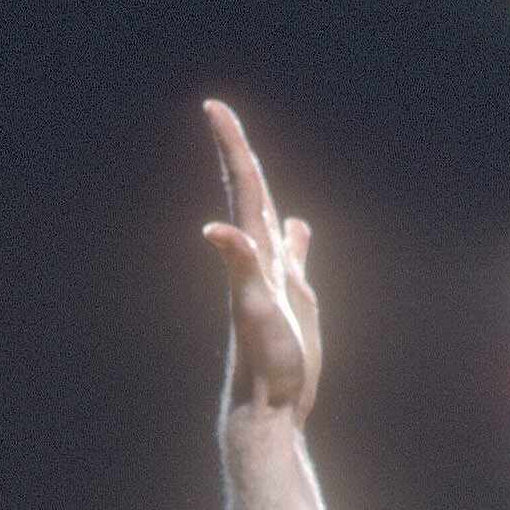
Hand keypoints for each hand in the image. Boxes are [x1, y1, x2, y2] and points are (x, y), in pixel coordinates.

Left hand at [201, 100, 321, 421]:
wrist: (270, 402)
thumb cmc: (264, 360)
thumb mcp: (254, 307)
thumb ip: (240, 265)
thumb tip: (215, 229)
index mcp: (251, 253)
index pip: (241, 187)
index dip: (230, 146)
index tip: (212, 106)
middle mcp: (260, 259)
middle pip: (249, 193)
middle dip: (236, 152)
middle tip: (218, 115)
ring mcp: (276, 278)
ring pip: (269, 220)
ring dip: (260, 187)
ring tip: (250, 159)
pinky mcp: (293, 299)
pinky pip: (293, 256)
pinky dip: (294, 237)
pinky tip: (297, 229)